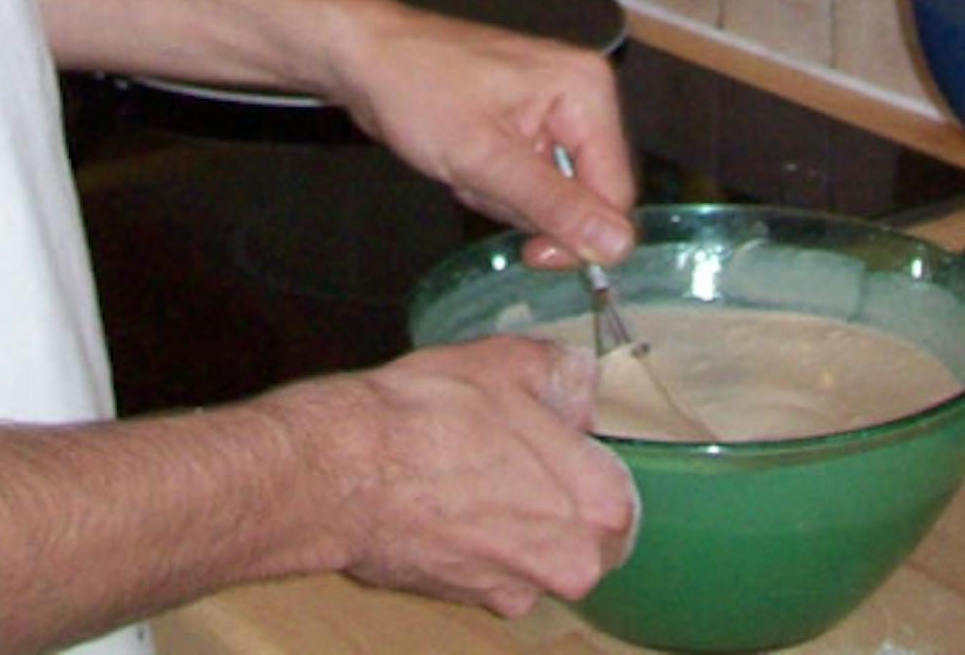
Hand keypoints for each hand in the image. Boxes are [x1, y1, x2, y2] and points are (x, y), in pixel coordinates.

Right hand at [287, 337, 637, 619]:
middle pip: (581, 526)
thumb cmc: (431, 415)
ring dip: (512, 516)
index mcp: (597, 506)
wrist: (346, 471)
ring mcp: (516, 591)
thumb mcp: (510, 361)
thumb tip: (581, 383)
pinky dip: (473, 536)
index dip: (584, 454)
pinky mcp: (467, 602)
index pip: (618, 488)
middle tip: (511, 448)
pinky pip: (489, 564)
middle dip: (553, 491)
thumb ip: (563, 372)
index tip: (557, 434)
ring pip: (534, 548)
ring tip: (467, 467)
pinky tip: (441, 495)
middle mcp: (569, 565)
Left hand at [321, 0, 636, 270]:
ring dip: (506, 196)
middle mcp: (582, 93)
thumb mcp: (484, 158)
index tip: (531, 252)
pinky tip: (464, 158)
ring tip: (465, 162)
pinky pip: (531, 177)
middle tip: (479, 179)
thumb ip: (555, 205)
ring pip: (554, 193)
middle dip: (528, 205)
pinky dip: (495, 182)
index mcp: (586, 90)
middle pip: (586, 194)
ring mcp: (554, 104)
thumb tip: (620, 246)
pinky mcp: (528, 118)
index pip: (615, 193)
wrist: (365, 57)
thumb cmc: (417, 90)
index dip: (579, 236)